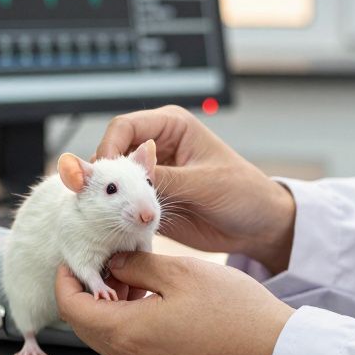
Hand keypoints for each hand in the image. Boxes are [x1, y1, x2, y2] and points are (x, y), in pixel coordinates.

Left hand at [55, 252, 294, 354]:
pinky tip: (147, 294)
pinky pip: (128, 343)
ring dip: (107, 303)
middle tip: (103, 259)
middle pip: (84, 324)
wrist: (273, 349)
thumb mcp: (179, 271)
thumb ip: (136, 264)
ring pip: (106, 333)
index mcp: (128, 334)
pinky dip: (126, 317)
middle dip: (86, 289)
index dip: (67, 279)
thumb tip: (113, 261)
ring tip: (130, 272)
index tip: (74, 256)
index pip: (72, 308)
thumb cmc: (233, 310)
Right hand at [96, 105, 295, 272]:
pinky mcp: (148, 202)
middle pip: (111, 153)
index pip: (124, 127)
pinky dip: (114, 215)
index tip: (104, 173)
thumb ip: (164, 178)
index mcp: (171, 127)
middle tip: (95, 198)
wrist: (258, 227)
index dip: (109, 147)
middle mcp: (156, 148)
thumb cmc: (244, 193)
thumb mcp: (204, 183)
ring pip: (111, 181)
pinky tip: (113, 226)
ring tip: (101, 215)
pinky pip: (121, 205)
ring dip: (104, 197)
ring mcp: (151, 176)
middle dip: (101, 175)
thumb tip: (124, 173)